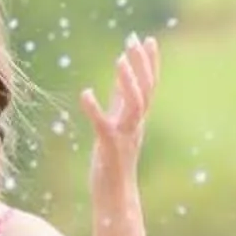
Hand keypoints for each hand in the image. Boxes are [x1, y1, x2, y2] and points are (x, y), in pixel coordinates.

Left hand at [80, 34, 158, 188]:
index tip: (149, 39)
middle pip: (146, 91)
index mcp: (137, 119)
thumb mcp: (118, 123)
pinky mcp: (110, 148)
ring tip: (119, 60)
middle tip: (134, 40)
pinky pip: (104, 125)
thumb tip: (121, 75)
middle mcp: (135, 125)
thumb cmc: (114, 160)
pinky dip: (95, 109)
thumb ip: (120, 100)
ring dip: (128, 82)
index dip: (150, 63)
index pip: (149, 87)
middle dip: (142, 65)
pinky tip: (85, 94)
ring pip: (135, 105)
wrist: (115, 196)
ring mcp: (125, 136)